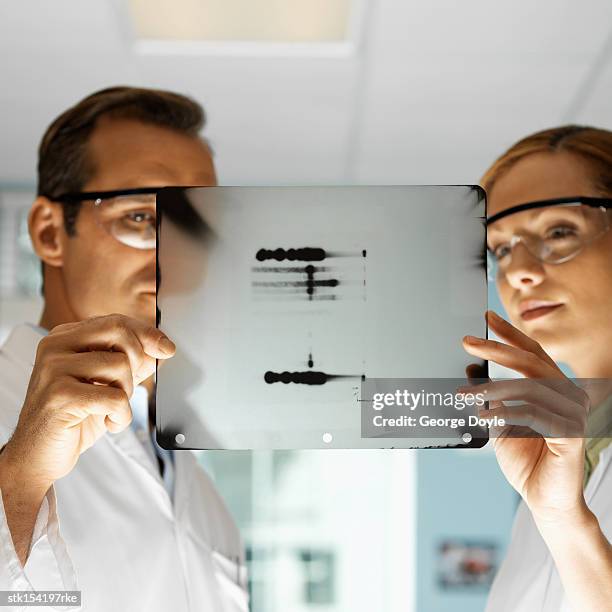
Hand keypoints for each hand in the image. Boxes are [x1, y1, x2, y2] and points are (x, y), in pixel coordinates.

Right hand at [0, 314, 175, 490]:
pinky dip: (121, 416)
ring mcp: (54, 369)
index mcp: (65, 338)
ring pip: (121, 366)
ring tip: (109, 408)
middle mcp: (56, 347)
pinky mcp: (60, 395)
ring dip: (126, 394)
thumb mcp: (106, 382)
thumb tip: (162, 347)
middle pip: (120, 334)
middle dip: (136, 361)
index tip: (167, 349)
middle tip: (125, 387)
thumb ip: (130, 360)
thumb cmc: (74, 416)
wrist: (38, 454)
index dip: (147, 334)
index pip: (116, 322)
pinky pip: (115, 398)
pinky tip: (108, 422)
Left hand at [461, 310, 589, 524]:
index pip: (533, 353)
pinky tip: (487, 415)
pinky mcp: (571, 434)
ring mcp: (573, 414)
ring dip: (492, 388)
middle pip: (531, 362)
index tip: (488, 317)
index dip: (512, 334)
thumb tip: (470, 370)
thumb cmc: (527, 461)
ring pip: (529, 386)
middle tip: (467, 342)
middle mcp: (569, 396)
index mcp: (555, 389)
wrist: (544, 500)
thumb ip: (491, 397)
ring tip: (465, 394)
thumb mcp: (500, 421)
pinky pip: (534, 413)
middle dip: (496, 348)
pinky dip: (507, 411)